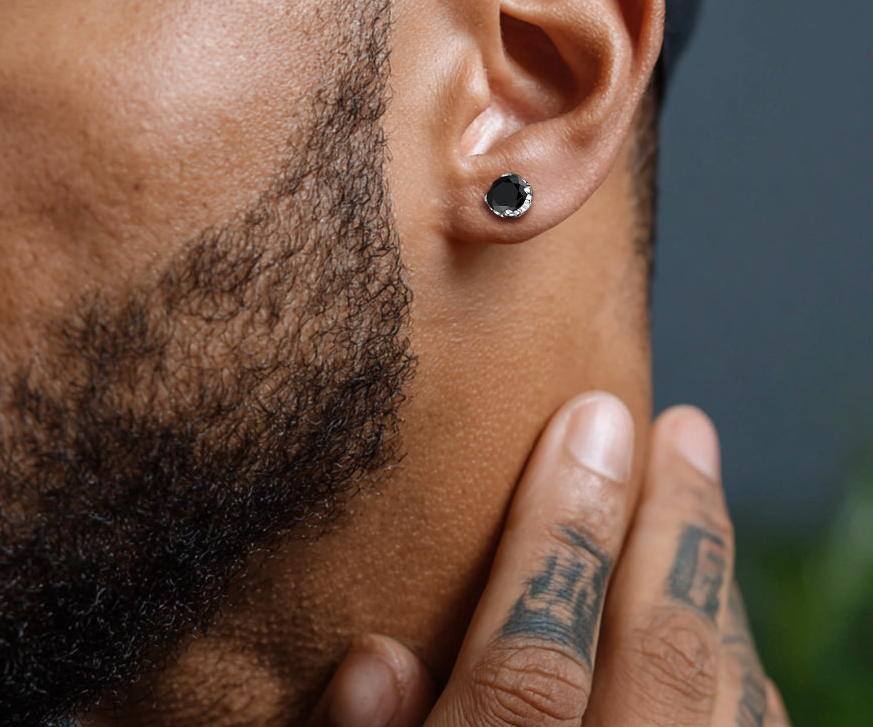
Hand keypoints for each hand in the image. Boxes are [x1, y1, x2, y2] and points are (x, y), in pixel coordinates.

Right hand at [309, 393, 791, 726]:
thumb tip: (376, 663)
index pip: (531, 682)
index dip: (562, 541)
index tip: (588, 423)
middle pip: (662, 678)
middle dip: (672, 535)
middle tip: (679, 428)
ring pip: (730, 714)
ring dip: (719, 592)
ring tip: (701, 491)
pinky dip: (744, 680)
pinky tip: (725, 626)